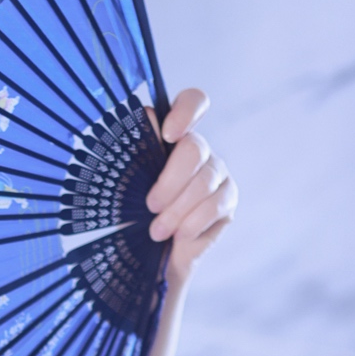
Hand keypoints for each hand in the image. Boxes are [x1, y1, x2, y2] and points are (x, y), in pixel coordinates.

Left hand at [144, 87, 237, 283]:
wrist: (148, 254)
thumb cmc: (134, 212)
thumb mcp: (127, 182)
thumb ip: (136, 149)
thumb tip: (146, 114)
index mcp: (174, 136)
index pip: (193, 102)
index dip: (187, 111)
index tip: (168, 135)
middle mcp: (200, 150)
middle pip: (195, 148)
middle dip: (169, 182)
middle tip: (150, 206)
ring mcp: (218, 174)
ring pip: (204, 181)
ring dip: (175, 211)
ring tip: (157, 231)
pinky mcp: (227, 200)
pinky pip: (213, 207)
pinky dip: (190, 225)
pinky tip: (179, 235)